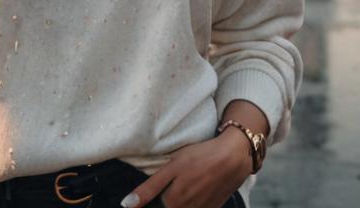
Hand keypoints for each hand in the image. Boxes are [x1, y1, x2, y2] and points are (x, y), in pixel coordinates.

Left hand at [119, 129, 252, 207]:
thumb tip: (126, 205)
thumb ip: (148, 189)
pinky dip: (191, 203)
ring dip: (178, 202)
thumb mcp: (171, 168)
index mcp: (172, 203)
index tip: (136, 203)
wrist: (233, 158)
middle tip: (170, 185)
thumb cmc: (199, 157)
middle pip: (167, 207)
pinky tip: (192, 192)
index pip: (152, 207)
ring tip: (180, 188)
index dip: (145, 203)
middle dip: (164, 200)